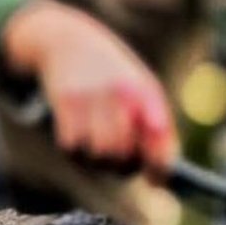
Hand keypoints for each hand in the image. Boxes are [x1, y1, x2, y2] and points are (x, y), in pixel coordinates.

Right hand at [2, 0, 177, 178]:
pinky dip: (76, 150)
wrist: (71, 43)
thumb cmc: (113, 78)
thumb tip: (160, 180)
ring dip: (98, 160)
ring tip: (98, 144)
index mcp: (146, 91)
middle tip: (121, 160)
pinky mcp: (65, 104)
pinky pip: (73, 148)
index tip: (156, 181)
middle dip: (123, 165)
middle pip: (124, 155)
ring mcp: (92, 98)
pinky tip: (79, 134)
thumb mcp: (141, 93)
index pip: (159, 137)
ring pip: (98, 155)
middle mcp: (121, 93)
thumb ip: (157, 131)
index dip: (159, 166)